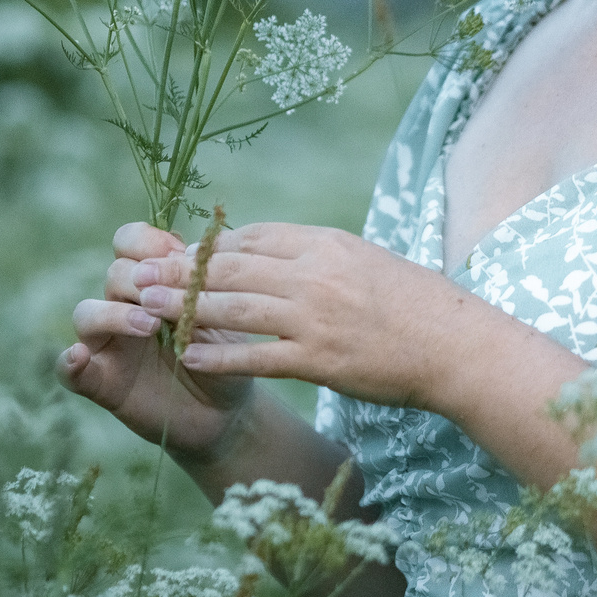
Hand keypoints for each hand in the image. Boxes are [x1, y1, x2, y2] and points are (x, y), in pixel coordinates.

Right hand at [58, 222, 257, 462]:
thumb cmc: (224, 353)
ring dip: (114, 313)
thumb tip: (184, 254)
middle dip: (140, 277)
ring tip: (150, 326)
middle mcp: (122, 307)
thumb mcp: (220, 313)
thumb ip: (200, 285)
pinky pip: (71, 372)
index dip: (146, 241)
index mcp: (151, 282)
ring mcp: (108, 345)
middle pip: (114, 274)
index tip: (176, 253)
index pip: (129, 243)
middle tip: (167, 294)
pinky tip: (77, 357)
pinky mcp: (102, 384)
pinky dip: (69, 363)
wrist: (226, 410)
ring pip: (87, 313)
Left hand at [129, 221, 504, 411]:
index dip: (210, 246)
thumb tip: (275, 255)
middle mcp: (316, 274)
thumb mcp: (365, 261)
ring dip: (186, 308)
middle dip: (180, 272)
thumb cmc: (415, 305)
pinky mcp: (320, 359)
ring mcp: (316, 317)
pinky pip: (257, 356)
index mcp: (326, 244)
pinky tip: (188, 356)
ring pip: (235, 308)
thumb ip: (319, 257)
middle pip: (232, 267)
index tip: (179, 254)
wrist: (456, 345)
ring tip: (147, 308)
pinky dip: (218, 356)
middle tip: (140, 274)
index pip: (253, 237)